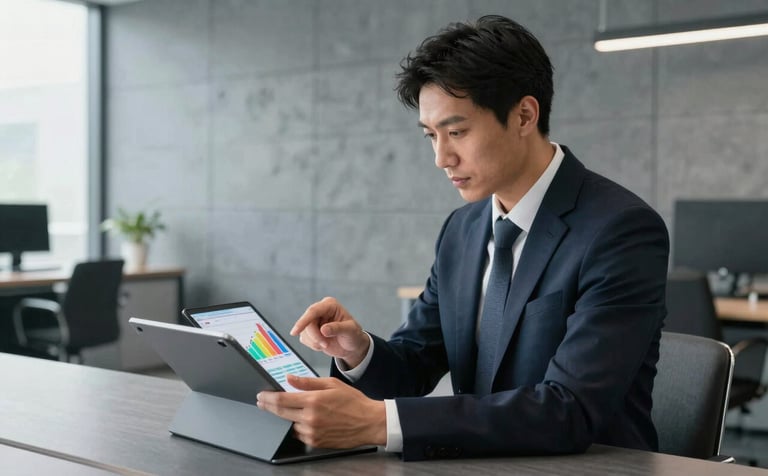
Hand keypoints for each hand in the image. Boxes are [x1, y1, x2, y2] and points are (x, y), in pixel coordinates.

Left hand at [256, 375, 385, 447]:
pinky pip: (300, 434)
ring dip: (286, 417)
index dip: (268, 397)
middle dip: (268, 406)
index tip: (261, 395)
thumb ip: (308, 382)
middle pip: (280, 412)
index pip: (282, 400)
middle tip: (262, 402)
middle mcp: (310, 418)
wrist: (369, 422)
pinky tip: (304, 420)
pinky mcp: (316, 442)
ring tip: (291, 409)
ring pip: (290, 424)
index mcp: (313, 401)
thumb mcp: (331, 384)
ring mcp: (312, 432)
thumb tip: (290, 378)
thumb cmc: (353, 402)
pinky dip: (298, 426)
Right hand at [291, 297, 369, 367]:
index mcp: (330, 305)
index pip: (313, 311)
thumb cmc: (354, 335)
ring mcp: (314, 321)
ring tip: (327, 344)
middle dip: (315, 337)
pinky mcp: (310, 331)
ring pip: (304, 332)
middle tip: (325, 344)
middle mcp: (320, 311)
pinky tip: (323, 344)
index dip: (303, 321)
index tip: (295, 331)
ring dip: (314, 342)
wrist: (352, 346)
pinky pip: (304, 339)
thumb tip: (323, 329)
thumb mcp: (351, 331)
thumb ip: (338, 328)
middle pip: (307, 323)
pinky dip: (313, 345)